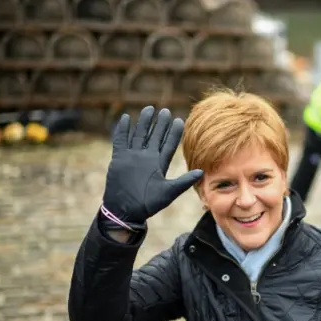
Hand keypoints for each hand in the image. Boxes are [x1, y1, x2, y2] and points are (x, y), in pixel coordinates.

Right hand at [103, 106, 203, 223]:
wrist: (126, 210)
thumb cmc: (148, 204)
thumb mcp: (169, 192)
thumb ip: (184, 181)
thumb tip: (202, 172)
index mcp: (159, 164)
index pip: (168, 144)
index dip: (174, 133)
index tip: (180, 120)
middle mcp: (146, 158)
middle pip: (154, 136)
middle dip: (160, 124)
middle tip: (165, 110)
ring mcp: (132, 157)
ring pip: (139, 135)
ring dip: (144, 123)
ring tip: (149, 109)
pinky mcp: (119, 159)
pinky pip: (120, 141)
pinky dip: (123, 130)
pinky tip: (126, 118)